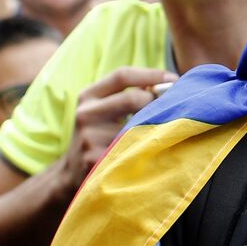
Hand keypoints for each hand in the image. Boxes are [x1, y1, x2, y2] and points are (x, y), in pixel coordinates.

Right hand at [58, 67, 178, 188]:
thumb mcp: (104, 109)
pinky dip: (145, 150)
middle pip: (132, 99)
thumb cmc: (99, 134)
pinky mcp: (95, 160)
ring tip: (157, 136)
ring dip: (153, 130)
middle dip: (155, 103)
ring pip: (136, 128)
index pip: (122, 75)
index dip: (151, 74)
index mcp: (88, 95)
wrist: (72, 171)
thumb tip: (167, 83)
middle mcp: (85, 113)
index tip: (174, 79)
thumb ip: (128, 94)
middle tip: (168, 111)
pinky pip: (132, 151)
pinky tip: (147, 154)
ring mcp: (88, 138)